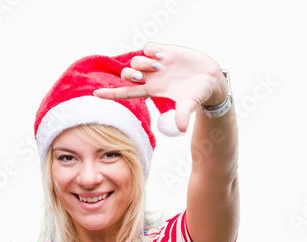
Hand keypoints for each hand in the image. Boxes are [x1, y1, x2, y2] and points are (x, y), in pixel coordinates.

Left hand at [93, 41, 226, 133]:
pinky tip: (162, 55)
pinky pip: (148, 47)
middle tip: (142, 76)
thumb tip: (181, 129)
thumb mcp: (190, 105)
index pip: (127, 92)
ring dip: (143, 62)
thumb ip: (183, 115)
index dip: (111, 93)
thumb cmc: (198, 94)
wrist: (210, 79)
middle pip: (128, 74)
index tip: (96, 94)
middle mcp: (151, 77)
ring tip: (160, 65)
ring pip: (137, 60)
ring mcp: (157, 64)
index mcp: (153, 91)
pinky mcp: (164, 51)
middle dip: (130, 74)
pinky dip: (150, 50)